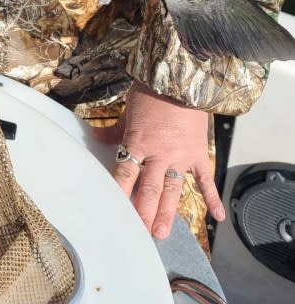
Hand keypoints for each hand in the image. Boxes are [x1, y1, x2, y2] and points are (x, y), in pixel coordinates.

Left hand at [93, 82, 224, 238]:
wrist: (181, 79)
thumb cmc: (151, 92)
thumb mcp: (128, 110)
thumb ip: (114, 129)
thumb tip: (95, 138)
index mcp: (138, 142)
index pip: (125, 172)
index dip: (120, 192)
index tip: (116, 210)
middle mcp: (158, 154)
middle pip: (148, 189)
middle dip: (143, 212)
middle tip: (140, 232)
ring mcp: (180, 157)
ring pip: (172, 190)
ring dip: (166, 212)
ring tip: (161, 233)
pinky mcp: (197, 155)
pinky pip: (205, 180)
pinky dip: (212, 198)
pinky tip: (218, 217)